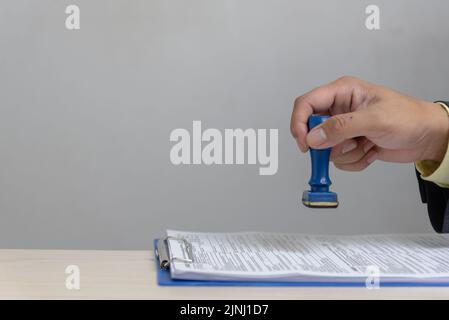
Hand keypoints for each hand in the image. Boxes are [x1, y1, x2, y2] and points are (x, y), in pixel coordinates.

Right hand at [290, 76, 448, 170]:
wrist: (428, 137)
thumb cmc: (410, 118)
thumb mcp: (375, 119)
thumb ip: (341, 127)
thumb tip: (314, 137)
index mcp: (343, 92)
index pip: (307, 104)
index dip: (300, 123)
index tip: (304, 142)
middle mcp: (340, 109)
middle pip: (313, 130)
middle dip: (329, 144)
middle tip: (346, 145)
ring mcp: (345, 128)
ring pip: (326, 149)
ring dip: (347, 153)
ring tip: (367, 144)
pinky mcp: (350, 144)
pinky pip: (339, 160)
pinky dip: (354, 161)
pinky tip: (371, 150)